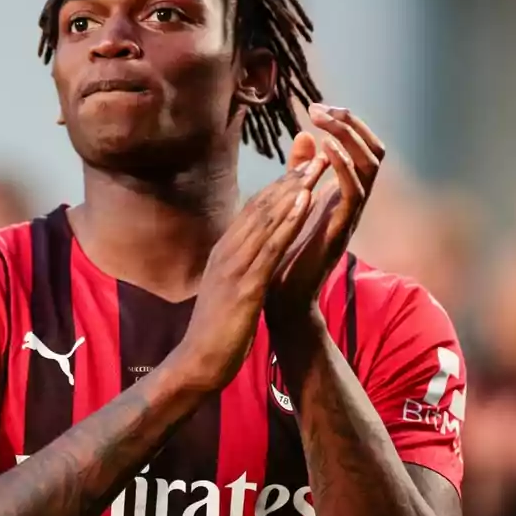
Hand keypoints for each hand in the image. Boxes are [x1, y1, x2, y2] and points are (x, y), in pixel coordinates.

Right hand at [175, 159, 326, 389]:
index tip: (302, 167)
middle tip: (317, 154)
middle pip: (262, 206)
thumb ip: (238, 265)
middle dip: (291, 178)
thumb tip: (250, 251)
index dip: (279, 186)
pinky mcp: (246, 285)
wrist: (198, 361)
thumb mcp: (227, 288)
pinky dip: (289, 220)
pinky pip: (271, 246)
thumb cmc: (216, 329)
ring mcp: (235, 266)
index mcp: (224, 251)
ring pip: (267, 219)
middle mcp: (227, 251)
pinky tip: (306, 201)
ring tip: (317, 166)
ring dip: (294, 189)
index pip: (253, 210)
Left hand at [268, 104, 385, 317]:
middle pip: (374, 151)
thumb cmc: (286, 252)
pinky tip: (326, 150)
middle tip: (320, 107)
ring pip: (370, 166)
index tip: (317, 106)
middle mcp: (353, 201)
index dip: (346, 124)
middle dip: (352, 123)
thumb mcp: (292, 201)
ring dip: (349, 138)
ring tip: (324, 120)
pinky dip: (343, 167)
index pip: (361, 148)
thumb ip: (300, 170)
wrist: (282, 298)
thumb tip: (304, 134)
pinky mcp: (341, 230)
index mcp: (343, 193)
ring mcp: (350, 215)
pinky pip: (354, 193)